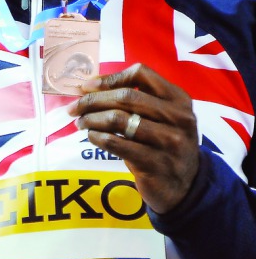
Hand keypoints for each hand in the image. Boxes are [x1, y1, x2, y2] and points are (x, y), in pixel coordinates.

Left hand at [67, 63, 198, 213]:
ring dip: (91, 119)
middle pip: (125, 96)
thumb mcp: (161, 117)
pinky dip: (97, 137)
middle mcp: (178, 117)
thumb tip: (89, 86)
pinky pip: (116, 143)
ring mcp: (169, 141)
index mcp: (178, 99)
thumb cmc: (162, 143)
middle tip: (74, 108)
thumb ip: (135, 99)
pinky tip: (92, 136)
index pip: (140, 74)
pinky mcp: (156, 163)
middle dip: (92, 100)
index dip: (109, 78)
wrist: (184, 185)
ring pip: (118, 119)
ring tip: (80, 123)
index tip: (87, 86)